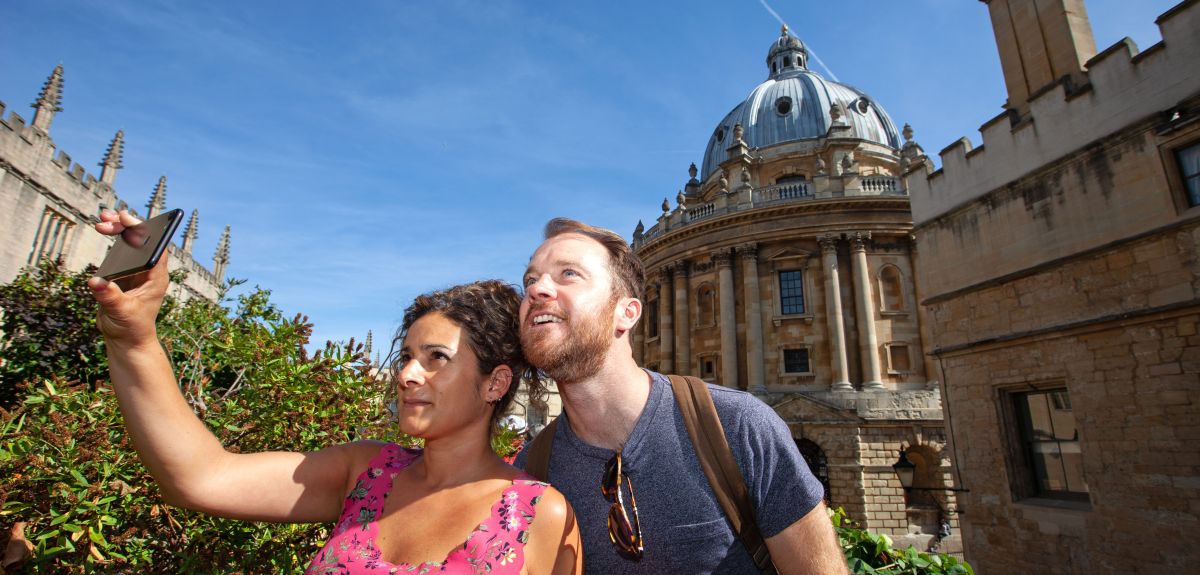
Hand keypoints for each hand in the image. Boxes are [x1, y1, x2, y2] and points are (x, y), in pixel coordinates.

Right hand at [88, 210, 168, 345]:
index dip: (143, 231)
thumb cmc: (132, 327)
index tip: (127, 219)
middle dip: (126, 227)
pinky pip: (119, 251)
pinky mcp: (123, 274)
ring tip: (102, 220)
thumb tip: (96, 282)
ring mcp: (135, 271)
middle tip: (108, 217)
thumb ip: (110, 297)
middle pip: (141, 241)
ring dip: (118, 229)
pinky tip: (103, 228)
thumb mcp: (122, 312)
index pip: (154, 248)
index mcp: (156, 277)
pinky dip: (111, 239)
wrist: (126, 339)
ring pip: (130, 243)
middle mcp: (148, 271)